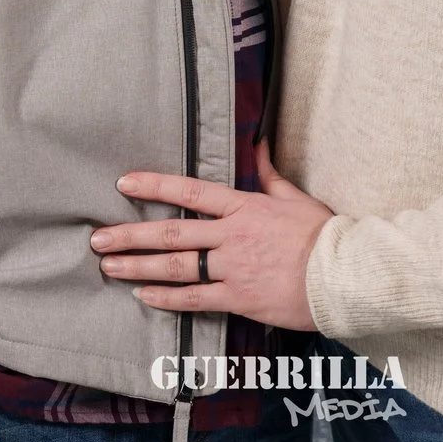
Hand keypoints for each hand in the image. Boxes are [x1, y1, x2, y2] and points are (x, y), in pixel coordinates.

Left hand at [88, 142, 332, 330]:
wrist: (343, 274)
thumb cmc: (323, 235)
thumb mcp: (295, 197)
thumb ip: (270, 173)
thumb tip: (259, 143)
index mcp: (244, 206)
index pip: (190, 191)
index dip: (154, 186)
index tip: (123, 183)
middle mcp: (232, 235)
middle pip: (171, 233)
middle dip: (130, 234)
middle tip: (98, 237)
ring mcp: (233, 267)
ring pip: (175, 266)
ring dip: (137, 266)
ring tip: (108, 266)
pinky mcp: (238, 298)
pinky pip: (194, 298)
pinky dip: (165, 297)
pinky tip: (142, 294)